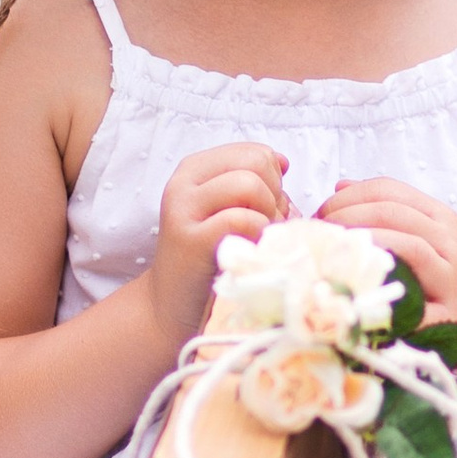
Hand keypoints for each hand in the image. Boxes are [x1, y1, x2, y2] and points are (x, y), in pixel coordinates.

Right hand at [147, 141, 287, 347]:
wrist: (172, 306)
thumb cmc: (212, 258)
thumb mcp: (232, 210)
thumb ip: (258, 184)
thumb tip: (284, 162)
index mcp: (195, 170)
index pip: (255, 152)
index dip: (274, 181)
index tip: (265, 210)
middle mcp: (184, 183)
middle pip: (255, 163)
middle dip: (274, 195)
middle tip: (265, 226)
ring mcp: (183, 210)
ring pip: (249, 185)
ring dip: (268, 214)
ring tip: (258, 238)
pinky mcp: (190, 240)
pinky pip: (242, 219)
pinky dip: (259, 235)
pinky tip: (251, 251)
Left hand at [319, 178, 456, 335]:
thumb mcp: (436, 236)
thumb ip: (393, 211)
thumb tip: (340, 186)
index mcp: (442, 219)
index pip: (389, 191)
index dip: (349, 197)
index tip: (322, 213)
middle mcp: (451, 242)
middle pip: (390, 214)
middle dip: (345, 218)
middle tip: (317, 235)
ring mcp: (453, 279)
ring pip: (405, 247)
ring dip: (360, 247)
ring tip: (330, 257)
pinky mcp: (451, 318)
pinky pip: (414, 305)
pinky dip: (383, 298)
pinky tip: (354, 297)